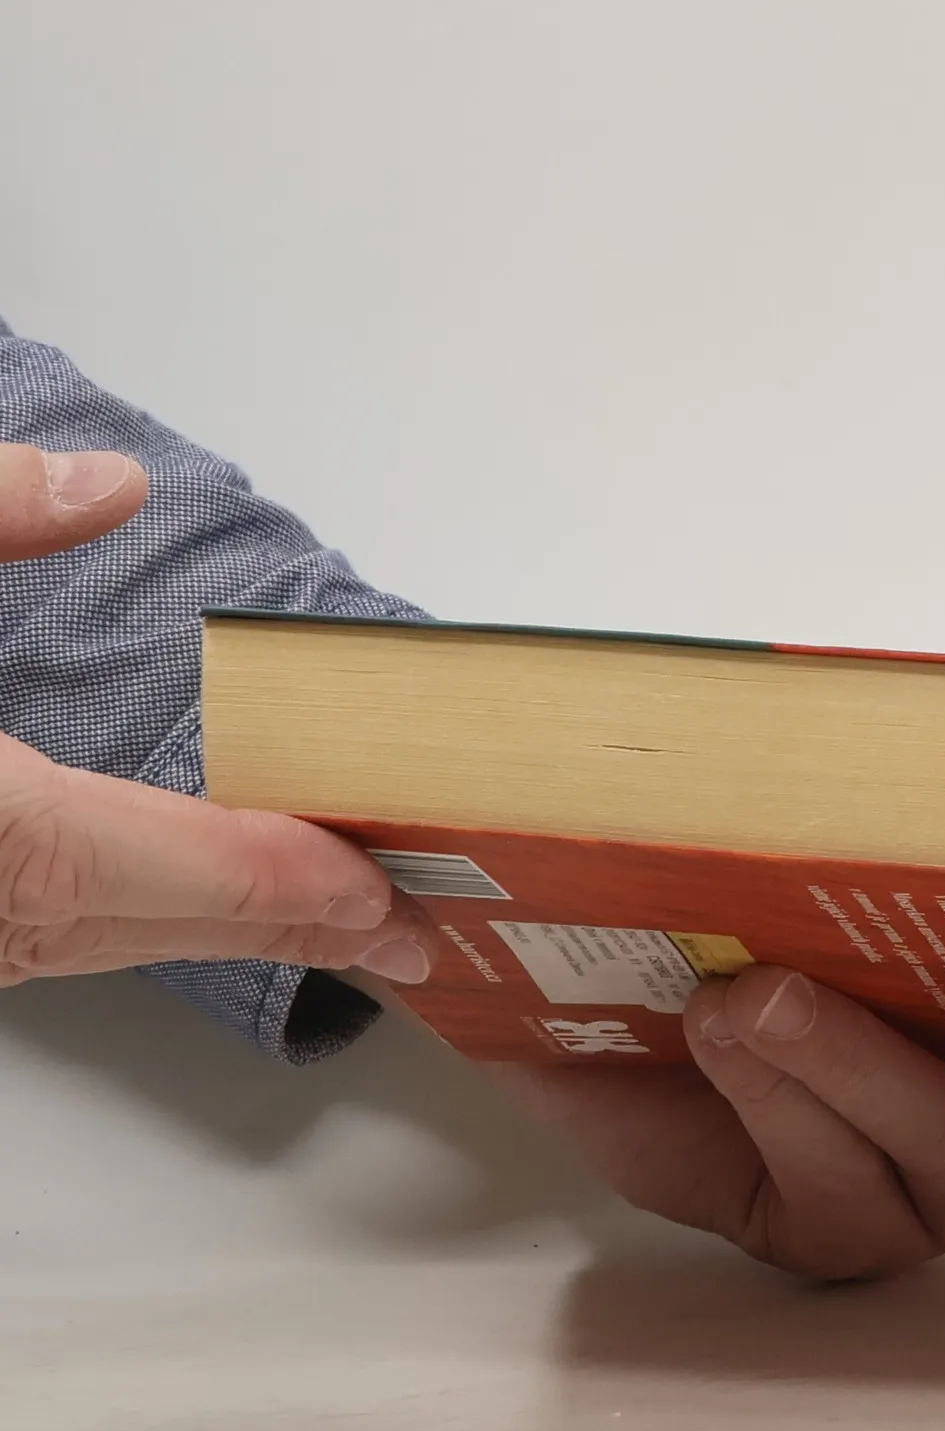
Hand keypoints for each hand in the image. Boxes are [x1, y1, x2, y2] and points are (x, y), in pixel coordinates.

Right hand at [0, 442, 432, 985]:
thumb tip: (108, 483)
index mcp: (4, 829)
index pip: (203, 868)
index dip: (311, 882)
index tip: (397, 896)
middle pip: (184, 926)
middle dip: (308, 925)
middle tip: (417, 936)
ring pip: (124, 946)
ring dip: (236, 931)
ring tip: (341, 924)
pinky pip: (67, 941)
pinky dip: (154, 922)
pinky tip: (197, 908)